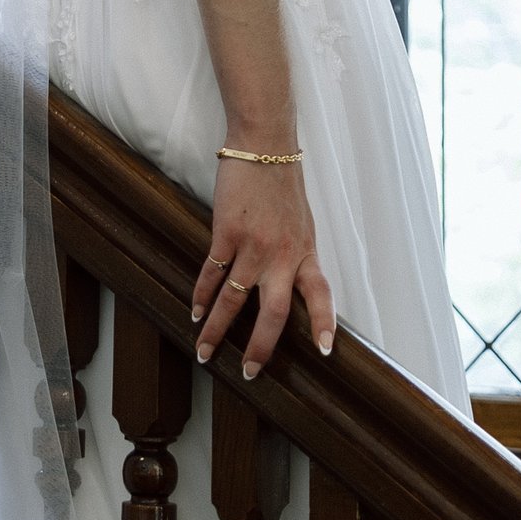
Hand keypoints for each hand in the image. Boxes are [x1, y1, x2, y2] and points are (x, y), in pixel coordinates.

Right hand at [191, 155, 333, 374]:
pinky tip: (196, 312)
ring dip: (218, 330)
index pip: (321, 295)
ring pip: (234, 301)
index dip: (323, 324)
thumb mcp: (302, 225)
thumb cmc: (283, 185)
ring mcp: (253, 246)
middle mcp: (282, 255)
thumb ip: (297, 257)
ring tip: (205, 352)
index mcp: (306, 253)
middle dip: (259, 348)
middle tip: (248, 371)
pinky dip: (202, 296)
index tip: (324, 351)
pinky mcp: (226, 234)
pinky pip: (212, 274)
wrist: (263, 148)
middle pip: (272, 314)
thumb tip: (289, 287)